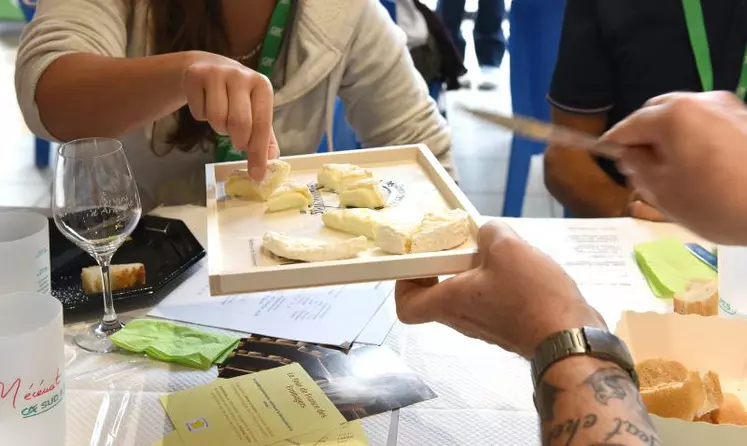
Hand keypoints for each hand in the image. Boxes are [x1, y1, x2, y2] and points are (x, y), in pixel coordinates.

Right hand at [181, 52, 277, 179]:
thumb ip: (265, 137)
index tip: (256, 174)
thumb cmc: (238, 96)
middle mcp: (241, 75)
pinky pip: (198, 113)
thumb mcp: (256, 111)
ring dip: (219, 128)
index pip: (261, 124)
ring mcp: (217, 73)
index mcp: (262, 85)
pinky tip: (206, 104)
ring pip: (217, 119)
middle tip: (237, 141)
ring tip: (222, 118)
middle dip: (238, 140)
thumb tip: (271, 163)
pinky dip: (202, 117)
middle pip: (239, 123)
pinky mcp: (194, 75)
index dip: (258, 152)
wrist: (209, 67)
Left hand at [395, 221, 605, 358]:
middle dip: (444, 267)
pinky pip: (490, 302)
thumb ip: (490, 232)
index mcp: (450, 303)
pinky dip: (496, 283)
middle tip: (460, 246)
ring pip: (466, 297)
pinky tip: (518, 266)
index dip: (404, 285)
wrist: (570, 336)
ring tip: (494, 251)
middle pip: (438, 296)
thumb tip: (486, 233)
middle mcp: (462, 319)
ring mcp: (486, 327)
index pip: (406, 307)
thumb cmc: (530, 295)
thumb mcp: (507, 248)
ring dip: (473, 273)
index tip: (419, 262)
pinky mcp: (509, 327)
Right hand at [604, 91, 746, 243]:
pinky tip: (703, 168)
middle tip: (644, 169)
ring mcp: (729, 107)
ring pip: (685, 117)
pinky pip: (709, 124)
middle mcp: (700, 100)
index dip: (614, 144)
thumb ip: (637, 167)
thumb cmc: (716, 203)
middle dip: (646, 137)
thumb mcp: (662, 191)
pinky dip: (696, 139)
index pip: (628, 126)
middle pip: (658, 113)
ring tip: (675, 171)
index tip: (607, 159)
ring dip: (672, 138)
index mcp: (673, 115)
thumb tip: (630, 154)